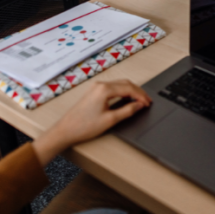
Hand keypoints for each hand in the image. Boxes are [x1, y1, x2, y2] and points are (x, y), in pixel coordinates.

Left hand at [32, 79, 151, 165]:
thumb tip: (139, 106)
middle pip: (125, 83)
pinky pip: (113, 87)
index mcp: (104, 89)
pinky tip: (127, 99)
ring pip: (119, 84)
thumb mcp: (110, 120)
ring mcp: (96, 87)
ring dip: (131, 91)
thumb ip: (127, 111)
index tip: (148, 103)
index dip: (141, 96)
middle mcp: (100, 85)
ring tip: (139, 101)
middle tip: (147, 101)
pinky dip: (123, 92)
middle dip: (138, 92)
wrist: (65, 130)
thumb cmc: (84, 126)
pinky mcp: (94, 92)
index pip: (129, 88)